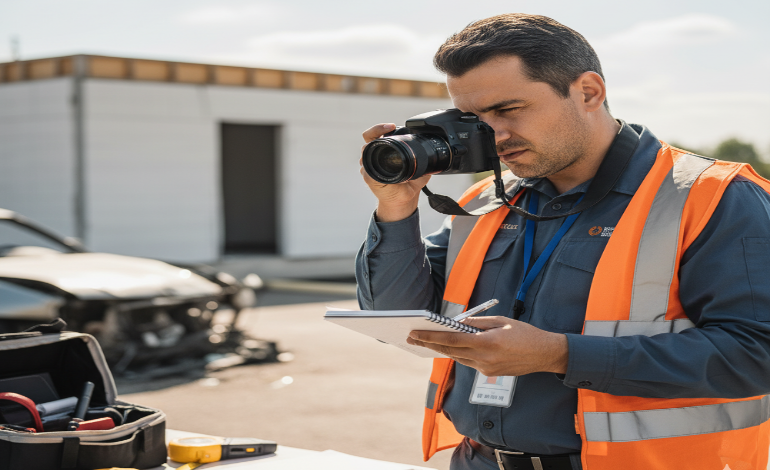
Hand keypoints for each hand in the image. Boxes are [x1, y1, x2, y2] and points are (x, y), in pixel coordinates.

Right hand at [360, 123, 431, 221]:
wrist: (405, 200)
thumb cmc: (408, 183)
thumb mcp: (419, 167)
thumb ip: (423, 157)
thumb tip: (434, 152)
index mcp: (384, 151)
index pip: (375, 134)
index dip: (380, 128)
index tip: (392, 126)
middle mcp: (374, 157)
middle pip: (368, 139)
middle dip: (376, 130)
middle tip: (389, 129)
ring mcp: (369, 166)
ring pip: (366, 151)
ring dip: (374, 147)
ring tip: (385, 147)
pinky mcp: (368, 177)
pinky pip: (367, 168)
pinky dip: (373, 165)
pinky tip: (381, 168)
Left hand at [407, 316, 568, 375]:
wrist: (545, 354)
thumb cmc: (525, 334)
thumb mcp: (502, 321)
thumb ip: (478, 322)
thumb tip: (459, 322)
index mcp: (487, 342)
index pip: (452, 340)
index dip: (431, 337)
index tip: (416, 333)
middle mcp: (484, 358)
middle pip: (450, 351)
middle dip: (429, 344)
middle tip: (412, 337)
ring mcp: (486, 368)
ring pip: (457, 357)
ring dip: (441, 349)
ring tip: (424, 342)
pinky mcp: (489, 372)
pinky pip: (468, 362)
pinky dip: (457, 353)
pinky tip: (447, 348)